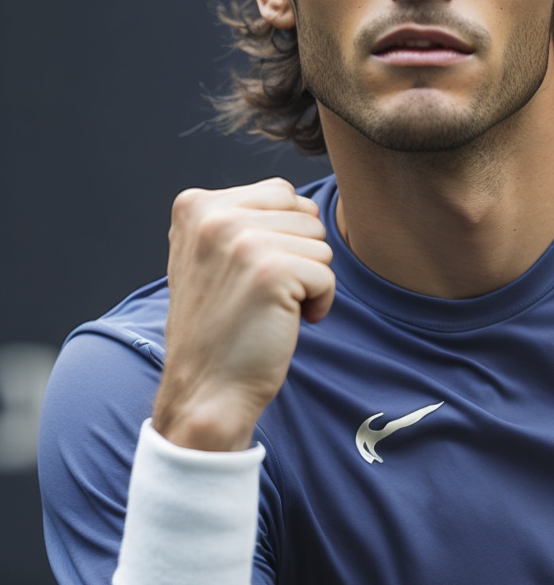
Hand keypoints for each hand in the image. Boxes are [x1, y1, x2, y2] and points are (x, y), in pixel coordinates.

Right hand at [153, 178, 334, 450]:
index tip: (250, 273)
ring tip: (268, 308)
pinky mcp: (271, 272)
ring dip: (307, 281)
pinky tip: (285, 323)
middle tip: (261, 293)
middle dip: (298, 255)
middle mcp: (214, 214)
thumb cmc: (220, 326)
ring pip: (319, 243)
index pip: (281, 193)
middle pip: (305, 214)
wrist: (205, 391)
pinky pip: (327, 275)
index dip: (282, 237)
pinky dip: (318, 304)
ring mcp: (241, 241)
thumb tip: (300, 199)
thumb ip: (242, 217)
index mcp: (195, 204)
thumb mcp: (209, 255)